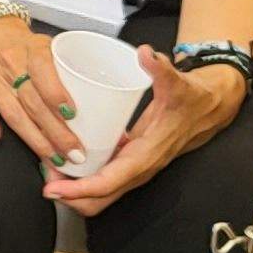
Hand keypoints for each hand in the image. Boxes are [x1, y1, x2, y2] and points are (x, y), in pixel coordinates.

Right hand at [0, 13, 78, 164]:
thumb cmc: (20, 42)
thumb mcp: (45, 45)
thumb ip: (65, 69)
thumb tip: (96, 101)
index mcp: (33, 51)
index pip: (45, 74)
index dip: (57, 96)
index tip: (72, 116)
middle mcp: (12, 64)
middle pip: (34, 103)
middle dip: (56, 132)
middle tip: (74, 153)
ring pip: (14, 112)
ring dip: (34, 138)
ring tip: (52, 158)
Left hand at [46, 47, 245, 216]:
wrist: (208, 108)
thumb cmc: (192, 99)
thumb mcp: (178, 83)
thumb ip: (162, 68)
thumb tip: (147, 54)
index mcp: (147, 155)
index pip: (110, 182)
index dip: (81, 189)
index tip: (55, 189)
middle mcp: (139, 168)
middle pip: (101, 198)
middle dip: (71, 196)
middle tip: (44, 181)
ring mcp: (135, 168)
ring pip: (102, 193)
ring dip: (75, 189)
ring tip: (48, 172)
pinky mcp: (131, 161)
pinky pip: (104, 179)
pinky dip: (84, 178)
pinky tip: (66, 160)